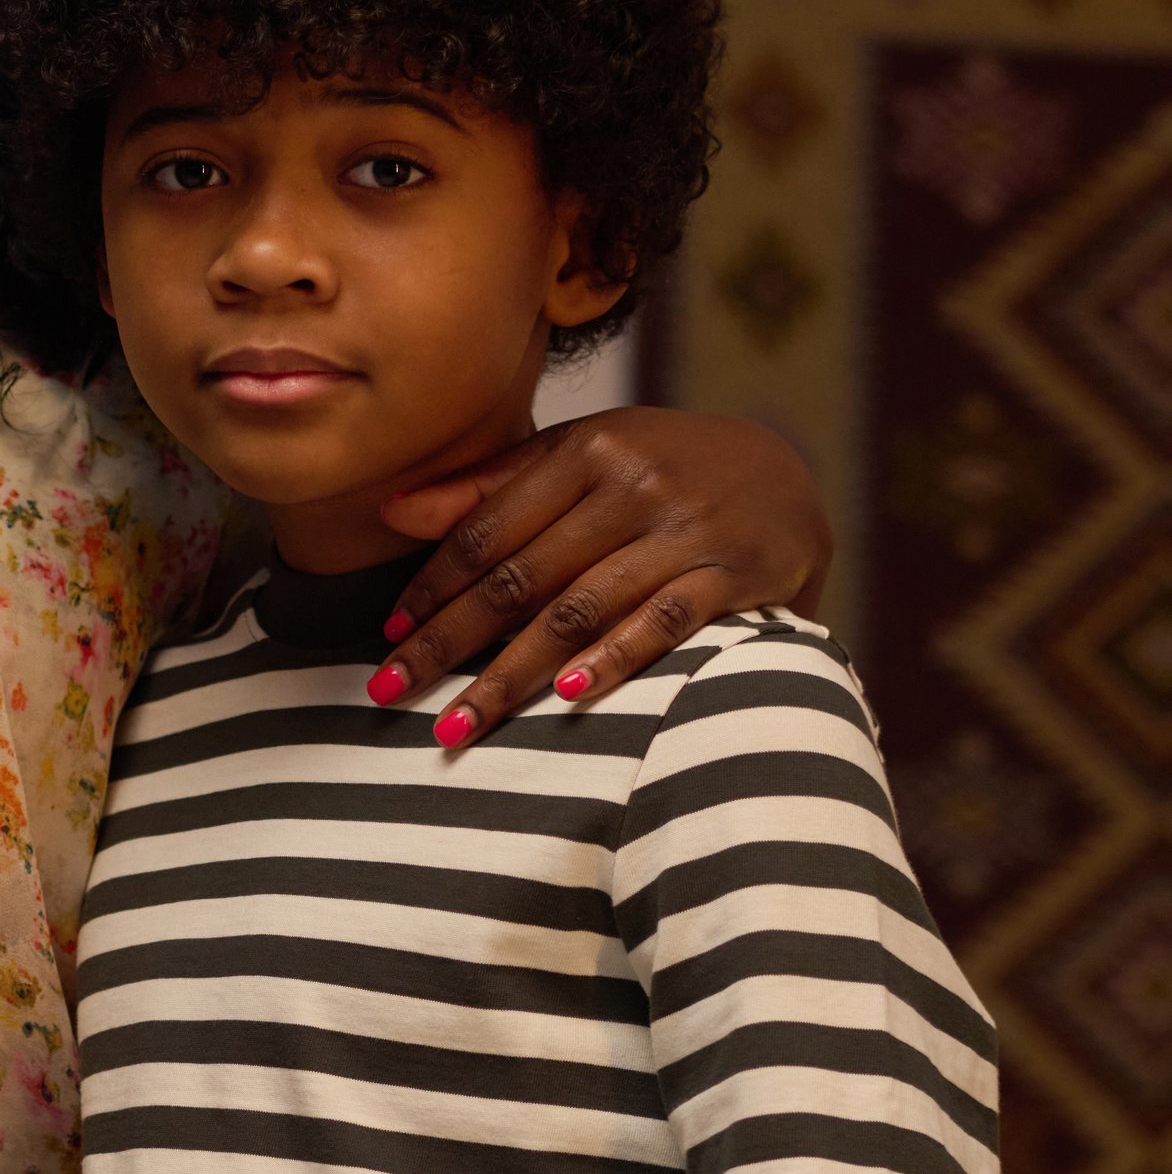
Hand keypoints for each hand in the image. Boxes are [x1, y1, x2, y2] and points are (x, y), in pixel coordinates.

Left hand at [372, 408, 830, 746]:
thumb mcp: (585, 454)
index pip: (488, 528)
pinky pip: (663, 622)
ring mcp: (684, 530)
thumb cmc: (661, 469)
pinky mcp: (733, 573)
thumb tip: (392, 512)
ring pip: (578, 609)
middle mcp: (632, 485)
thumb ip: (494, 484)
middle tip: (391, 693)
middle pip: (520, 577)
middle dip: (449, 641)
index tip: (388, 638)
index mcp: (586, 450)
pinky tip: (565, 696)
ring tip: (457, 723)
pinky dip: (614, 658)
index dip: (432, 586)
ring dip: (510, 673)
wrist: (786, 473)